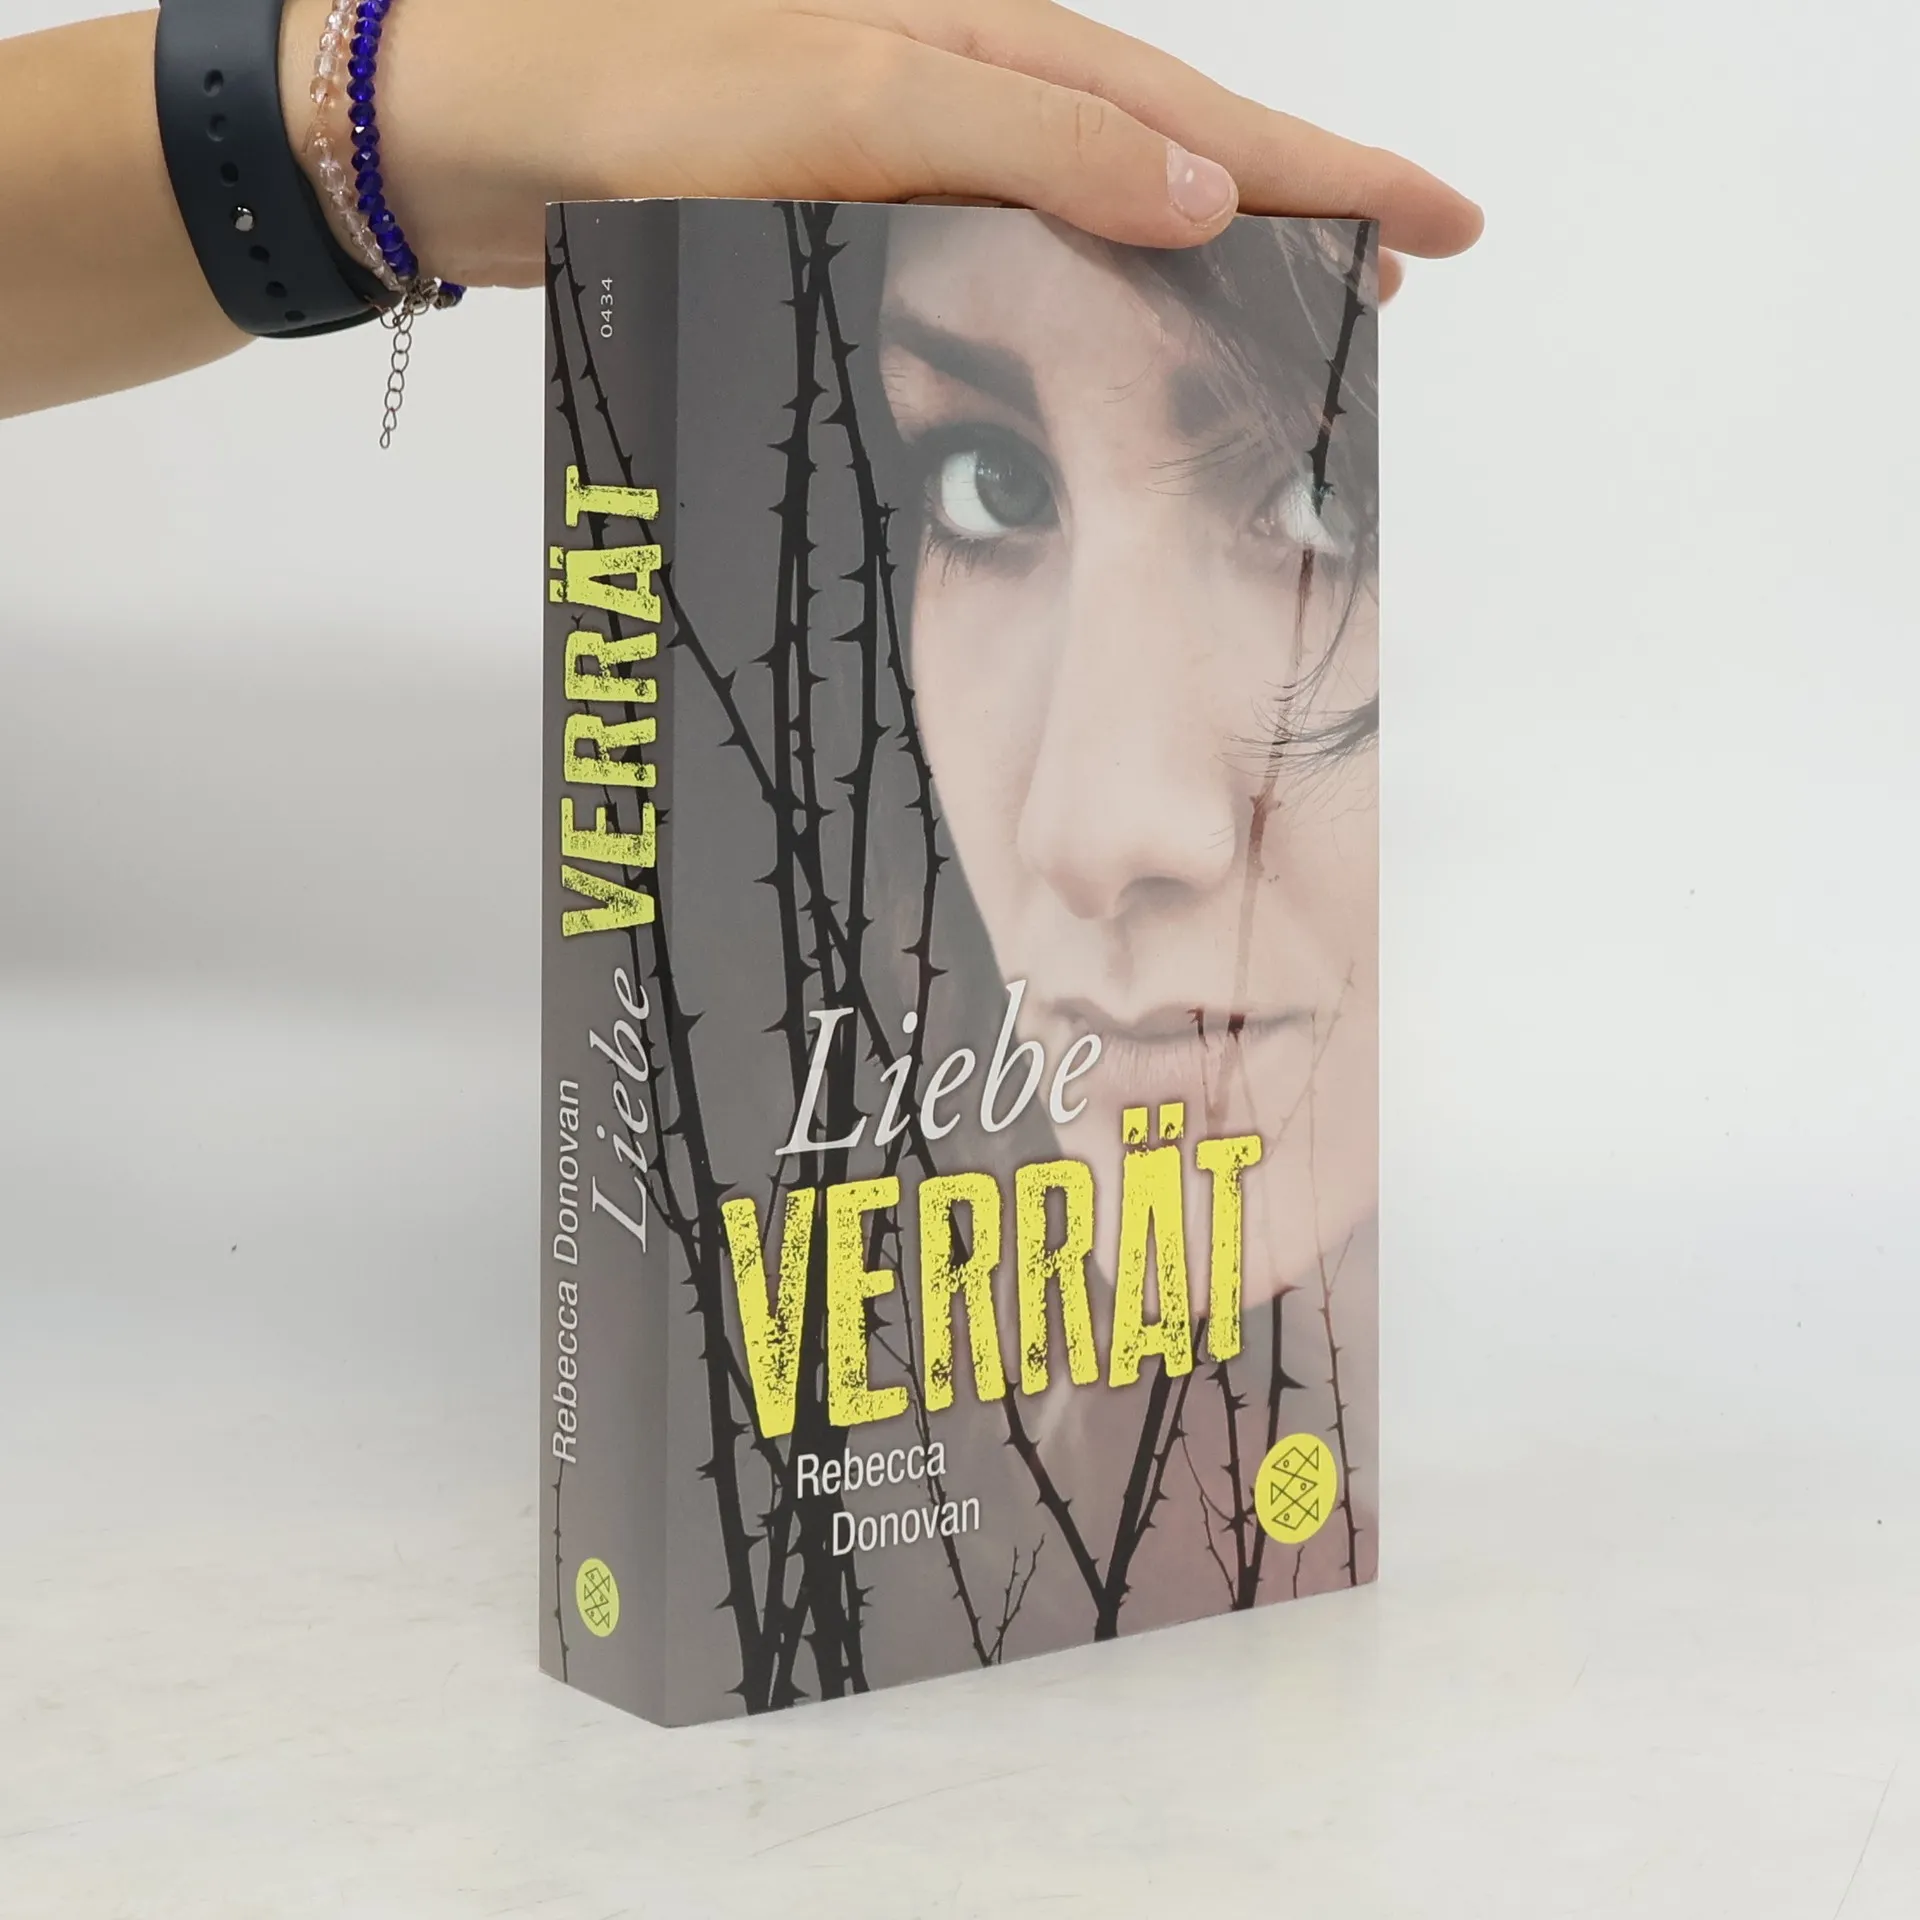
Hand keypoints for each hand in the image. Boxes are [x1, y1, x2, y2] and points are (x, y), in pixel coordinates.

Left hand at [285, 0, 1479, 292]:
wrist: (462, 131)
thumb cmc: (631, 97)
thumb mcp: (850, 104)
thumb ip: (1030, 141)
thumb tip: (1205, 192)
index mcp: (986, 41)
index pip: (1204, 115)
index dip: (1334, 172)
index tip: (1444, 225)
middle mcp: (965, 88)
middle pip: (1176, 150)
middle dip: (1298, 213)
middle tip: (1401, 279)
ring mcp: (916, 153)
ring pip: (1097, 213)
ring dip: (1199, 264)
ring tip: (1288, 318)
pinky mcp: (853, 216)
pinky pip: (1006, 262)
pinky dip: (1077, 307)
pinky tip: (1101, 341)